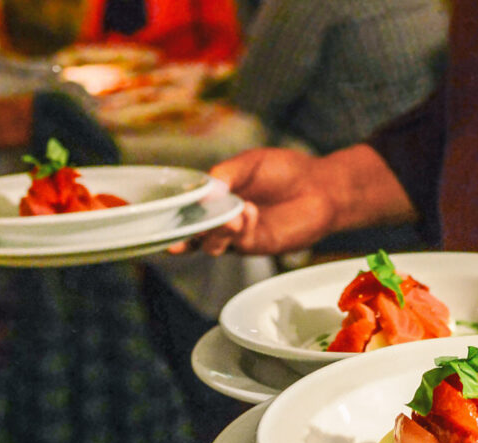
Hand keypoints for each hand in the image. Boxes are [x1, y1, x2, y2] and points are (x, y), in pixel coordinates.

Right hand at [168, 147, 334, 255]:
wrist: (321, 187)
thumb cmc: (286, 171)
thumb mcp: (251, 163)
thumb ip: (227, 173)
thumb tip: (205, 189)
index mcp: (214, 197)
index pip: (185, 207)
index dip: (170, 214)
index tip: (157, 216)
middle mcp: (220, 218)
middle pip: (192, 231)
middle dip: (186, 231)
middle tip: (189, 226)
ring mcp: (236, 234)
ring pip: (211, 242)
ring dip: (215, 230)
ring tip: (233, 215)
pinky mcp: (255, 244)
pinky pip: (238, 240)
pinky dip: (240, 226)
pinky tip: (250, 211)